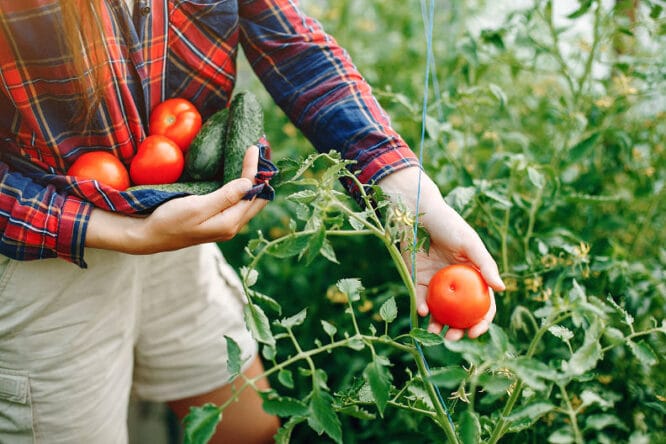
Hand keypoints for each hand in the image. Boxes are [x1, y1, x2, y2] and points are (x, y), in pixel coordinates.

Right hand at [86, 145, 267, 253]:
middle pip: (256, 199)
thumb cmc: (170, 220)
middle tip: (263, 152)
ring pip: (248, 201)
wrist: (149, 236)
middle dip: (261, 177)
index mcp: (229, 223)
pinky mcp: (217, 220)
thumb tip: (249, 183)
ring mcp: (224, 224)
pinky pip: (237, 202)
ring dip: (254, 182)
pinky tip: (241, 177)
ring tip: (256, 161)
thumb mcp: (197, 207)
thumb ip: (225, 197)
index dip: (255, 170)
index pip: (252, 193)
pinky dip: (243, 188)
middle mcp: (231, 226)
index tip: (254, 148)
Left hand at [378, 167, 504, 339]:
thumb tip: (502, 289)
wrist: (417, 213)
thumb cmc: (448, 224)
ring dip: (438, 324)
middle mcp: (457, 282)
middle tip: (453, 337)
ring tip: (435, 331)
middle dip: (459, 329)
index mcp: (474, 274)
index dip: (482, 320)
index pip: (483, 303)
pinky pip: (421, 299)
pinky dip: (422, 307)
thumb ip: (485, 265)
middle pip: (460, 313)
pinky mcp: (418, 280)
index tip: (476, 332)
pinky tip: (423, 311)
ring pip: (440, 311)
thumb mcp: (470, 242)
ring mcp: (437, 283)